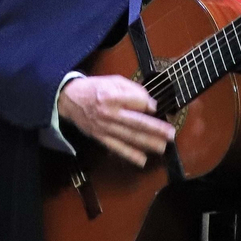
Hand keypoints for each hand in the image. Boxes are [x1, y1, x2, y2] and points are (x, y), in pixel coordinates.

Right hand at [57, 75, 173, 167]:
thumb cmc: (94, 88)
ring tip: (163, 147)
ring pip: (129, 137)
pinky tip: (142, 160)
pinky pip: (117, 148)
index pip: (136, 101)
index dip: (148, 104)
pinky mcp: (100, 137)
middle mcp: (109, 113)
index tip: (156, 107)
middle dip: (155, 129)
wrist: (70, 100)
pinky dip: (130, 155)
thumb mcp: (113, 80)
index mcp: (112, 96)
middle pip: (136, 122)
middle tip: (171, 134)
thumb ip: (132, 89)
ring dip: (147, 143)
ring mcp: (104, 127)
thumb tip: (149, 103)